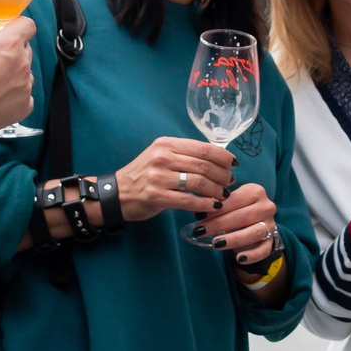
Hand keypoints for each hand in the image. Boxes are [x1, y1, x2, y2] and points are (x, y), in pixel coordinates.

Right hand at [0, 16, 35, 131]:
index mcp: (10, 44)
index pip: (27, 25)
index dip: (18, 27)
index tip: (9, 32)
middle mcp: (22, 63)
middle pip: (26, 50)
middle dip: (13, 52)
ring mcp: (25, 85)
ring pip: (26, 74)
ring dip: (14, 75)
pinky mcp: (24, 105)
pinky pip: (25, 96)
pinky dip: (14, 96)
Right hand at [114, 136, 237, 216]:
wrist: (117, 193)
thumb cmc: (144, 175)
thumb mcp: (161, 156)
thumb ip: (185, 154)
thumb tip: (218, 158)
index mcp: (166, 144)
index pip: (202, 147)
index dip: (223, 157)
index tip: (233, 164)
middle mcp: (162, 157)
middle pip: (204, 165)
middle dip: (222, 175)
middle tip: (230, 182)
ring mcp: (158, 177)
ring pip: (199, 182)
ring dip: (217, 190)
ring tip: (223, 194)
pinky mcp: (156, 196)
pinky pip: (188, 200)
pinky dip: (205, 204)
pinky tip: (213, 206)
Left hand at [199, 180, 279, 266]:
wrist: (255, 222)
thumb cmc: (237, 210)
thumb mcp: (228, 203)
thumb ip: (216, 204)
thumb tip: (197, 210)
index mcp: (256, 192)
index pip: (234, 200)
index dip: (216, 209)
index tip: (198, 216)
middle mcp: (266, 207)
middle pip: (243, 216)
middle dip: (219, 224)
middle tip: (200, 230)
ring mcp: (271, 225)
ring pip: (254, 232)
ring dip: (234, 239)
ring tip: (216, 243)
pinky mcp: (271, 241)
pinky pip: (264, 250)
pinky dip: (252, 255)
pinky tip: (239, 258)